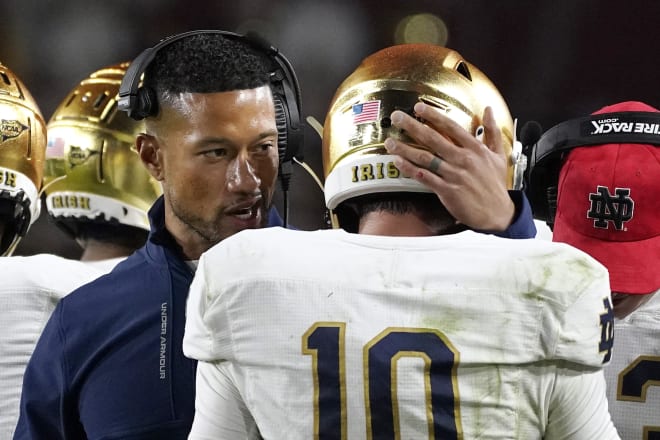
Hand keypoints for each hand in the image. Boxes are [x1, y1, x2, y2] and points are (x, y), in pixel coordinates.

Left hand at [384, 102, 514, 230]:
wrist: (497, 212)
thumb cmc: (496, 184)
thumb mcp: (499, 155)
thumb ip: (492, 131)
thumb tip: (489, 110)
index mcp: (475, 149)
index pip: (451, 127)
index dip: (433, 115)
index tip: (418, 107)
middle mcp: (463, 159)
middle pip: (433, 138)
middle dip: (412, 126)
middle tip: (397, 117)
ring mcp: (454, 175)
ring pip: (425, 157)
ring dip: (405, 148)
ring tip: (390, 142)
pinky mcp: (447, 190)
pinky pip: (425, 177)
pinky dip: (410, 169)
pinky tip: (398, 162)